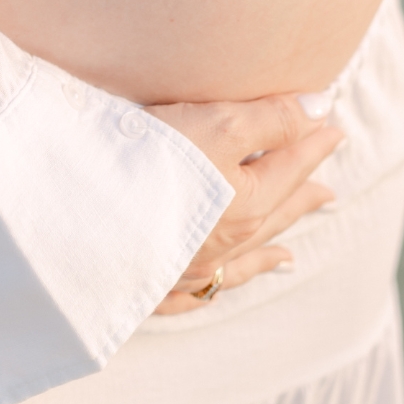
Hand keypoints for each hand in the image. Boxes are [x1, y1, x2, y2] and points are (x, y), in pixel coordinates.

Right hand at [147, 91, 344, 314]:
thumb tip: (322, 108)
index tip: (335, 129)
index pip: (290, 165)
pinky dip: (219, 286)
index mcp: (246, 203)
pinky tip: (222, 287)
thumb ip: (272, 120)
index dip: (314, 142)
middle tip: (328, 191)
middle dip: (301, 194)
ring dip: (272, 240)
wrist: (69, 214)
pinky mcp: (148, 287)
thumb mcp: (216, 124)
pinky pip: (196, 295)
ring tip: (294, 247)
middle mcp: (223, 241)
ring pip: (243, 255)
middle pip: (274, 211)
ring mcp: (186, 268)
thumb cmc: (146, 161)